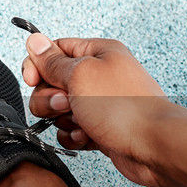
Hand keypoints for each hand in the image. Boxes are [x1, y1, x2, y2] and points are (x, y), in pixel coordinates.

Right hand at [21, 32, 174, 186]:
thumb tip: (34, 40)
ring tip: (81, 123)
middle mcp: (98, 75)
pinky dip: (73, 136)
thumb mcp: (80, 75)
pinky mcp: (99, 127)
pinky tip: (86, 137)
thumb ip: (53, 61)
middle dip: (49, 97)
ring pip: (58, 109)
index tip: (32, 79)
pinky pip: (71, 130)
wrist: (154, 146)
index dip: (38, 64)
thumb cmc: (124, 107)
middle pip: (51, 82)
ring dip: (62, 119)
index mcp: (97, 53)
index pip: (55, 49)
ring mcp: (98, 103)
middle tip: (66, 104)